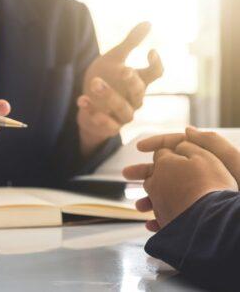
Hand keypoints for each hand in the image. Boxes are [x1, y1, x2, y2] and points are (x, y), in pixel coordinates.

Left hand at [77, 22, 163, 156]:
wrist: (88, 105)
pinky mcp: (110, 127)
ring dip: (108, 96)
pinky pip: (106, 123)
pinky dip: (94, 113)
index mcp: (138, 81)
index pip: (156, 74)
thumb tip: (148, 22)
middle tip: (122, 69)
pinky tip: (82, 100)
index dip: (157, 64)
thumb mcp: (115, 59)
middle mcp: (135, 99)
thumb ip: (130, 43)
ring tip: (94, 83)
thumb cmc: (106, 79)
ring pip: (123, 108)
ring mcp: (124, 114)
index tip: (150, 51)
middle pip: (140, 91)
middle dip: (131, 81)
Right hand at [123, 135, 237, 230]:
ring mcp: (200, 201)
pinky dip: (162, 219)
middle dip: (146, 173)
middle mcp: (203, 180)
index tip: (139, 148)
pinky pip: (175, 217)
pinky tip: (152, 224)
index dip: (159, 143)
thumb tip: (188, 131)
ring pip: (168, 195)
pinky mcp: (198, 221)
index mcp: (210, 162)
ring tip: (139, 207)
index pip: (180, 145)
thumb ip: (210, 144)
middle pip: (169, 170)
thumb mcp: (233, 163)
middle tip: (126, 176)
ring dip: (151, 198)